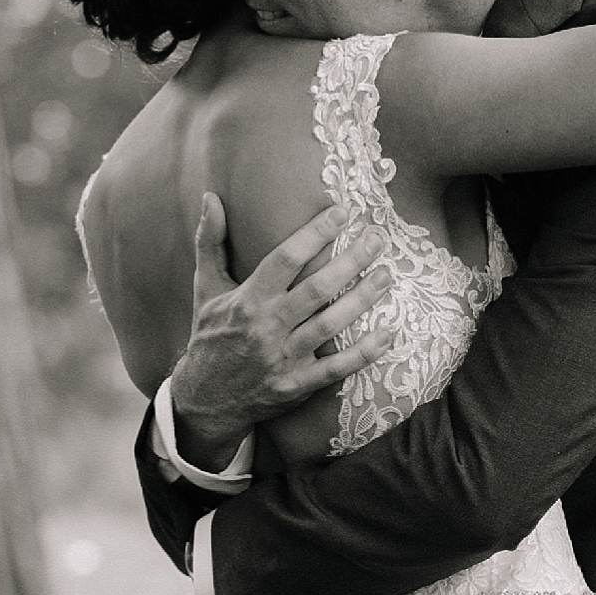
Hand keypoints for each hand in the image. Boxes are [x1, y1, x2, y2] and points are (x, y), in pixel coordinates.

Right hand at [167, 196, 388, 460]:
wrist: (206, 398)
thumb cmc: (211, 334)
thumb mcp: (206, 287)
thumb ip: (211, 241)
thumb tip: (211, 196)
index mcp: (247, 299)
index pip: (285, 259)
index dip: (315, 233)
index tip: (343, 211)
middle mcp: (266, 327)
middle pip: (316, 289)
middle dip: (351, 261)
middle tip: (378, 237)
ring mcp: (283, 358)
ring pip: (331, 325)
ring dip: (363, 299)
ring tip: (387, 275)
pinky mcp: (297, 385)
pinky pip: (337, 368)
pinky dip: (365, 352)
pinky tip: (389, 332)